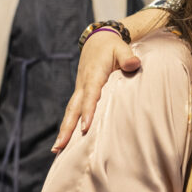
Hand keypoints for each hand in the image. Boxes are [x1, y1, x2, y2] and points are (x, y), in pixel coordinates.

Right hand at [52, 30, 140, 151]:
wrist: (97, 41)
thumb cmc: (111, 47)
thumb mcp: (121, 48)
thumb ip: (127, 57)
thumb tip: (134, 64)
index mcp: (93, 75)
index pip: (90, 95)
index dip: (88, 111)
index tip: (85, 128)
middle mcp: (83, 85)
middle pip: (73, 109)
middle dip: (66, 128)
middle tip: (59, 147)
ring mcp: (80, 90)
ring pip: (70, 112)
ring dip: (64, 130)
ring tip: (57, 150)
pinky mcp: (80, 94)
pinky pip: (74, 111)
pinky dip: (69, 125)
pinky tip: (66, 141)